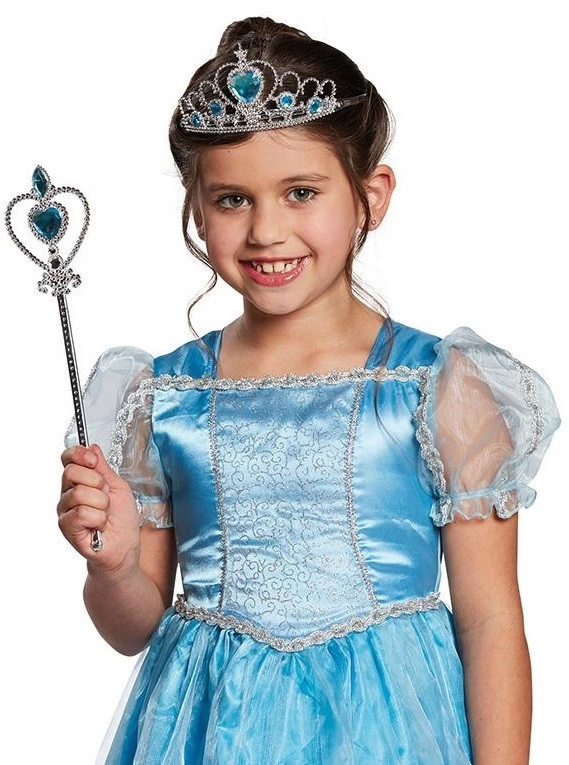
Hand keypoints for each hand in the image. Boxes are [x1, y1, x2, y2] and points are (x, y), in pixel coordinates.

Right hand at [58, 444, 140, 573]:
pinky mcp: (67, 527)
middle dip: (97, 482)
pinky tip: (99, 525)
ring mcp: (65, 511)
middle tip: (105, 497)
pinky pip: (81, 512)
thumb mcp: (117, 486)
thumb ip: (103, 467)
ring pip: (79, 493)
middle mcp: (67, 494)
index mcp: (79, 481)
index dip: (79, 454)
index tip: (93, 460)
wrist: (124, 546)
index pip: (68, 458)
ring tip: (104, 514)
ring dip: (101, 503)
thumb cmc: (122, 518)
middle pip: (71, 472)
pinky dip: (98, 518)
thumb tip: (92, 446)